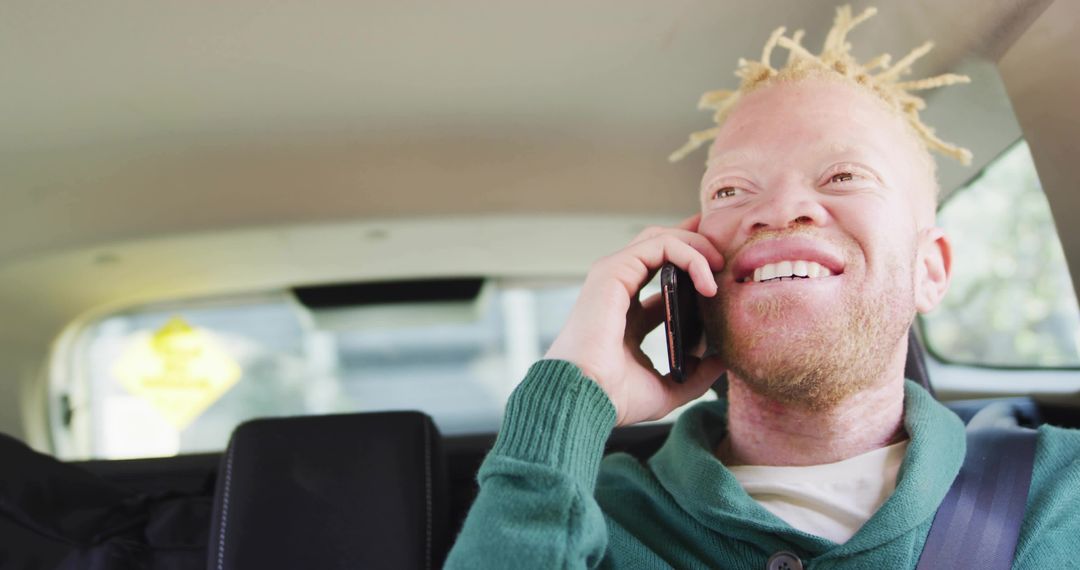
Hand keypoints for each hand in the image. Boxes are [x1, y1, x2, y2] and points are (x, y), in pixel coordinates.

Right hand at [544, 214, 726, 425]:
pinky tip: (707, 281)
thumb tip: (721, 361)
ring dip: (696, 245)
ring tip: (721, 265)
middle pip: (661, 247)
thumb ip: (695, 374)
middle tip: (728, 256)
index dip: (695, 269)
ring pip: (661, 239)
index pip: (664, 277)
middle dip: (696, 242)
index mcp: (628, 315)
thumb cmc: (615, 397)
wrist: (586, 397)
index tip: (724, 276)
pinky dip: (689, 256)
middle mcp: (620, 290)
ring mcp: (614, 277)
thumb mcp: (667, 388)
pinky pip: (660, 246)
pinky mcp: (613, 270)